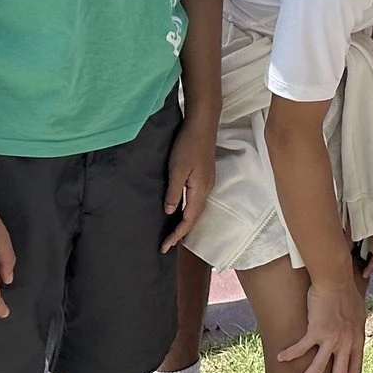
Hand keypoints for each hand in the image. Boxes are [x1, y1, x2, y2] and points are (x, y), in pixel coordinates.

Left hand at [162, 116, 217, 250]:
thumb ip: (173, 193)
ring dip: (185, 221)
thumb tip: (170, 212)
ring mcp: (207, 182)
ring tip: (172, 232)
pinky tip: (180, 209)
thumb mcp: (176, 170)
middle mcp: (206, 189)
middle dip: (181, 232)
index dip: (177, 235)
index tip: (165, 247)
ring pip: (196, 208)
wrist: (202, 125)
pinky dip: (187, 210)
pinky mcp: (204, 176)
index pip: (188, 220)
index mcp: (200, 190)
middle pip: (194, 217)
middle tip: (166, 244)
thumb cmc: (188, 145)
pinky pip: (196, 200)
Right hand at [279, 275, 365, 372]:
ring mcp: (332, 338)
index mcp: (356, 339)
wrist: (335, 279)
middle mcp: (346, 342)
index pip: (354, 367)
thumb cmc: (346, 292)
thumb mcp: (358, 312)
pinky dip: (289, 355)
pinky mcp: (316, 331)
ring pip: (318, 369)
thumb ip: (355, 325)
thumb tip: (355, 328)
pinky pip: (301, 349)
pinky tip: (281, 358)